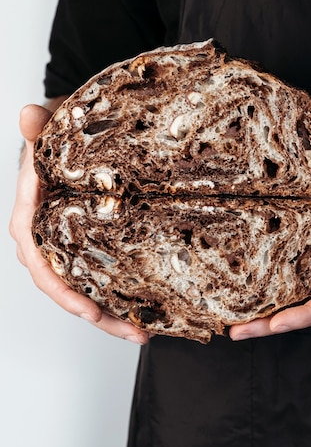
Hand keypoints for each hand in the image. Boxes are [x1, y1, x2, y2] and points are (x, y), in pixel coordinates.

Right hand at [9, 104, 148, 344]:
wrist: (68, 142)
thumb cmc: (54, 141)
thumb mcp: (47, 133)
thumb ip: (38, 130)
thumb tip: (28, 115)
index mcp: (30, 220)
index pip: (39, 263)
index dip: (62, 291)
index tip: (88, 311)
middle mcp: (46, 241)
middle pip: (66, 288)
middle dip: (98, 315)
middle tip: (134, 332)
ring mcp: (68, 247)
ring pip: (85, 289)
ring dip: (113, 315)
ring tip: (146, 332)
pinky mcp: (88, 246)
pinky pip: (99, 276)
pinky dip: (119, 295)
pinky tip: (146, 310)